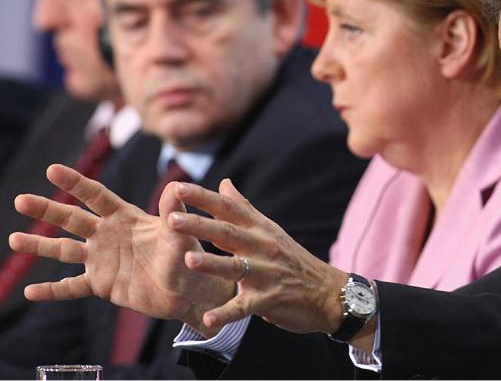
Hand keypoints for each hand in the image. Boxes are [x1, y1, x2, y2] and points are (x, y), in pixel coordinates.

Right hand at [9, 164, 234, 334]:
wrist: (188, 288)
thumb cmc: (187, 254)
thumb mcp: (179, 231)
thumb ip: (173, 211)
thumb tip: (176, 185)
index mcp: (124, 217)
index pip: (96, 196)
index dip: (75, 183)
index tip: (52, 169)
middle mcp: (108, 235)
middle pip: (72, 219)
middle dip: (47, 209)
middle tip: (20, 199)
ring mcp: (101, 260)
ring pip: (64, 250)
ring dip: (39, 246)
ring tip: (14, 238)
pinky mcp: (101, 284)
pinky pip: (71, 288)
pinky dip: (51, 291)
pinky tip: (28, 292)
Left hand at [167, 179, 348, 334]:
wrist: (328, 292)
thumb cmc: (292, 260)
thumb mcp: (270, 230)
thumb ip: (243, 209)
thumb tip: (224, 183)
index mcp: (260, 229)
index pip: (228, 208)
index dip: (203, 198)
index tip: (178, 188)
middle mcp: (262, 247)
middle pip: (227, 233)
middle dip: (199, 226)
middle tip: (172, 219)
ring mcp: (266, 274)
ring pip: (235, 267)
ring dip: (211, 264)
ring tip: (188, 260)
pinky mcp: (269, 300)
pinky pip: (244, 307)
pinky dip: (226, 313)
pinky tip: (207, 318)